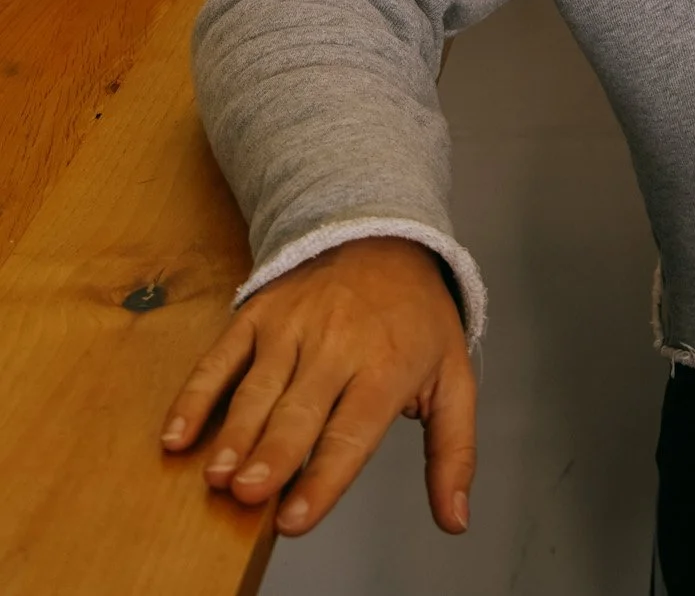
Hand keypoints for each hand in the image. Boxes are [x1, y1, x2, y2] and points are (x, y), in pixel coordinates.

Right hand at [160, 235, 474, 536]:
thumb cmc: (417, 319)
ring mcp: (293, 326)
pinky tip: (177, 433)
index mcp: (386, 367)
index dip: (323, 478)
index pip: (352, 431)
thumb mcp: (452, 377)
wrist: (385, 235)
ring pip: (258, 387)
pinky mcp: (259, 313)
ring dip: (234, 432)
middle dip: (273, 453)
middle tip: (247, 493)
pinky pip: (222, 357)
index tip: (295, 520)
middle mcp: (337, 345)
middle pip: (300, 410)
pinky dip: (197, 395)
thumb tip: (455, 521)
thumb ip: (453, 452)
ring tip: (216, 474)